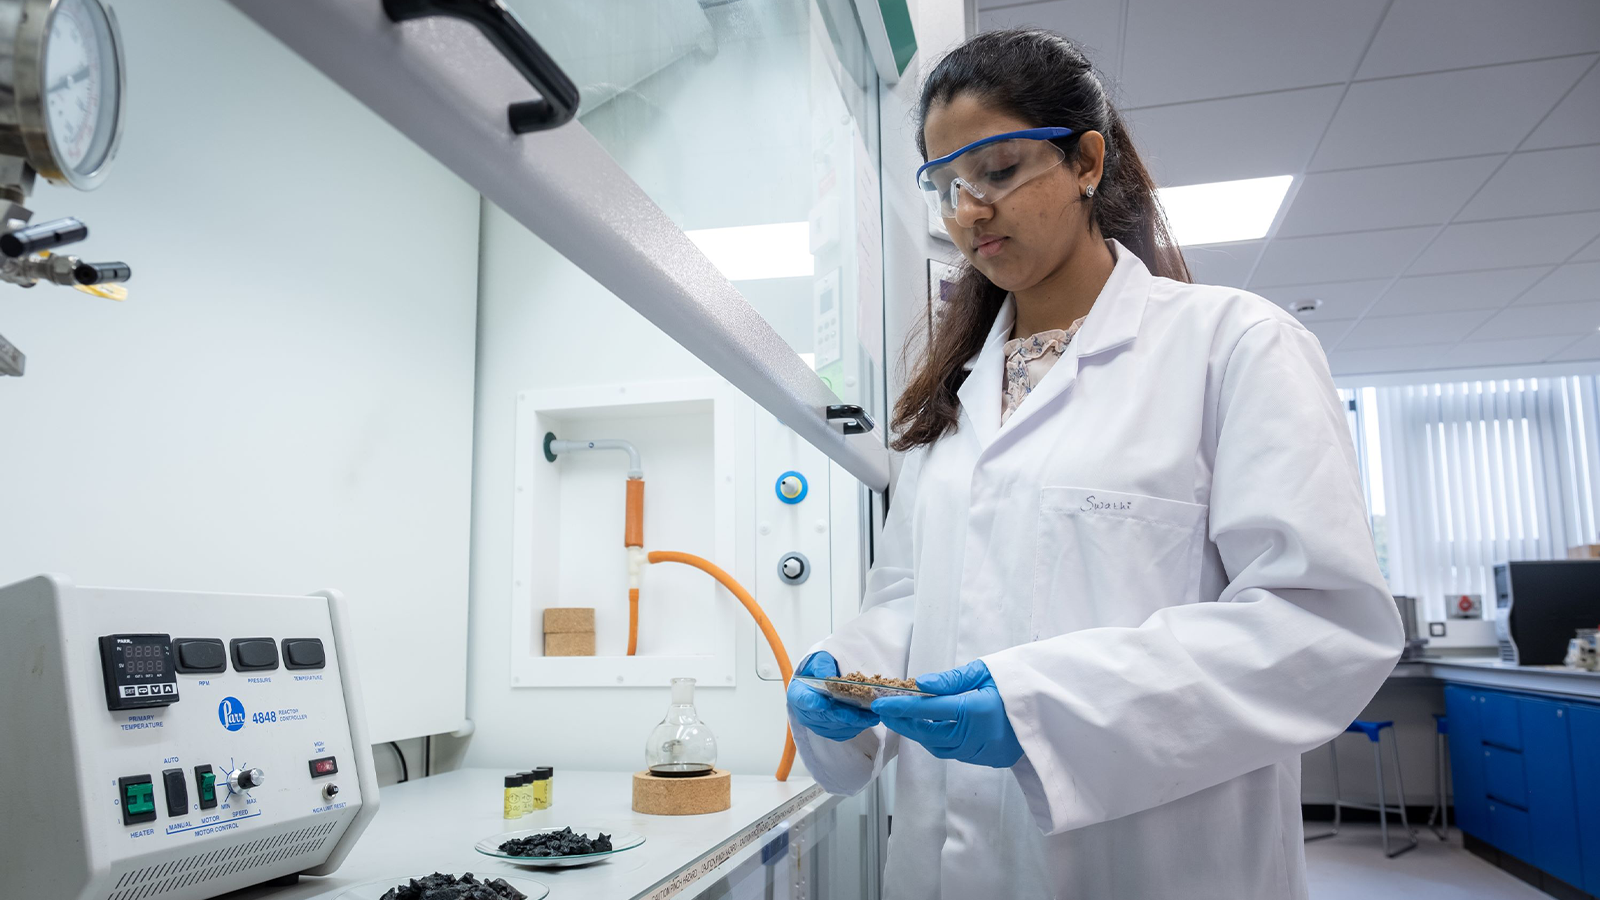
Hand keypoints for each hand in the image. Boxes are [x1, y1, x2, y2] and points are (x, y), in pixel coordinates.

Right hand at [787, 651, 879, 741]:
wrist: (819, 680)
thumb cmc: (819, 670)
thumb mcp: (820, 660)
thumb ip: (822, 666)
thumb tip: (828, 677)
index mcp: (798, 693)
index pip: (803, 699)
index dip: (813, 703)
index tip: (824, 704)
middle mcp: (805, 713)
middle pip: (823, 717)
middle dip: (843, 716)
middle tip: (859, 714)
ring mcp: (816, 725)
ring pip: (835, 727)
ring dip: (853, 723)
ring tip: (871, 717)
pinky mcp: (829, 731)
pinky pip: (842, 733)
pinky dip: (856, 727)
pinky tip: (868, 720)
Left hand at [872, 660, 1022, 767]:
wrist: (1053, 711)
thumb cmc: (1018, 683)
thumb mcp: (987, 671)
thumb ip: (952, 680)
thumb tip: (921, 684)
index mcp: (977, 710)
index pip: (928, 710)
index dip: (901, 707)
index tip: (881, 704)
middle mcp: (977, 736)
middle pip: (929, 733)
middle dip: (905, 722)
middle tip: (886, 711)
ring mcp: (983, 752)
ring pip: (939, 747)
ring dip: (920, 734)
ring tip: (905, 718)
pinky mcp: (989, 760)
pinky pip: (954, 752)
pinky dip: (939, 741)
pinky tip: (932, 727)